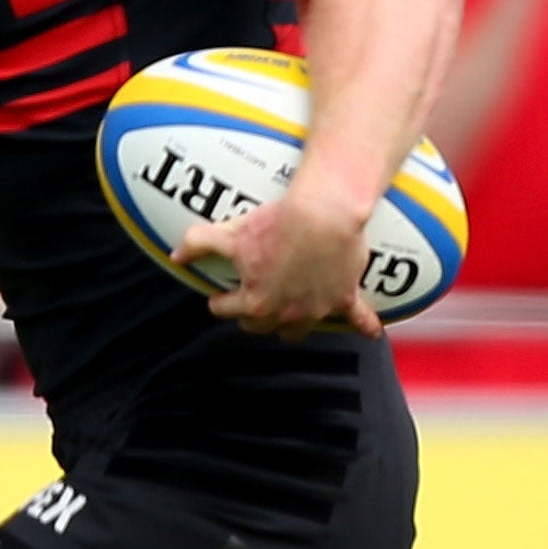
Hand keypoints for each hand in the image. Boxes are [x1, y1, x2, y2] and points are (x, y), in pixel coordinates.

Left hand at [174, 179, 381, 339]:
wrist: (323, 215)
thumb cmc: (276, 224)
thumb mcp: (230, 232)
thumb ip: (199, 243)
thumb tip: (176, 255)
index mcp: (256, 300)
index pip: (229, 310)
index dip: (220, 302)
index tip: (218, 298)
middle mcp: (286, 312)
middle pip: (263, 326)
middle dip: (253, 317)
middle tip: (249, 304)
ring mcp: (317, 308)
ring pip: (300, 329)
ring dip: (292, 324)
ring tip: (287, 314)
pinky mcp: (345, 296)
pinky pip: (358, 318)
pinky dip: (365, 325)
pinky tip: (371, 333)